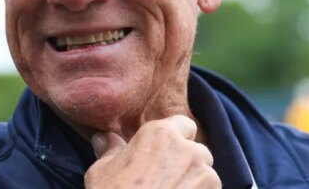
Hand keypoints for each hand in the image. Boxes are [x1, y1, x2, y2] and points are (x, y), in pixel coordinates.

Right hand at [85, 115, 220, 188]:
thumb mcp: (101, 172)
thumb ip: (110, 150)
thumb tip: (102, 137)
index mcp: (161, 134)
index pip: (184, 125)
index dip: (177, 138)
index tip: (165, 152)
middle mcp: (188, 149)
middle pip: (198, 151)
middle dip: (187, 163)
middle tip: (166, 180)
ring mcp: (205, 175)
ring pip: (207, 175)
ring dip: (195, 183)